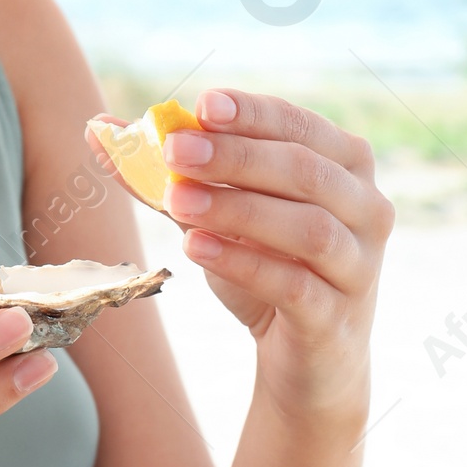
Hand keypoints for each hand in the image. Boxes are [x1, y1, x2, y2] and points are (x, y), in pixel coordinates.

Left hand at [159, 88, 392, 417]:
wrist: (306, 360)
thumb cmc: (268, 269)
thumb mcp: (218, 216)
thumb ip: (170, 173)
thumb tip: (98, 129)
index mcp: (347, 166)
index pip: (301, 126)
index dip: (253, 114)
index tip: (201, 106)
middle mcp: (368, 209)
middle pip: (305, 171)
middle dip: (236, 157)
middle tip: (174, 151)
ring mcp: (359, 266)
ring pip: (308, 227)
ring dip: (238, 208)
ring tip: (177, 201)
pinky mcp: (338, 318)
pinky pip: (295, 285)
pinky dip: (244, 262)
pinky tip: (196, 248)